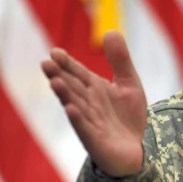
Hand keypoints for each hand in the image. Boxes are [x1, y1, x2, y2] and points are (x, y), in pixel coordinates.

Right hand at [41, 31, 146, 176]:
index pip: (76, 73)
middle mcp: (87, 104)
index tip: (55, 52)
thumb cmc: (127, 117)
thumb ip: (120, 60)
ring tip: (55, 83)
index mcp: (93, 89)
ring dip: (65, 95)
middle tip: (46, 63)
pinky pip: (84, 129)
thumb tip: (111, 31)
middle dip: (59, 76)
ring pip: (75, 106)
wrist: (136, 150)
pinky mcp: (95, 141)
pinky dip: (78, 119)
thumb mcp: (129, 84)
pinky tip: (70, 109)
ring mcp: (89, 122)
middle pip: (71, 88)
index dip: (66, 63)